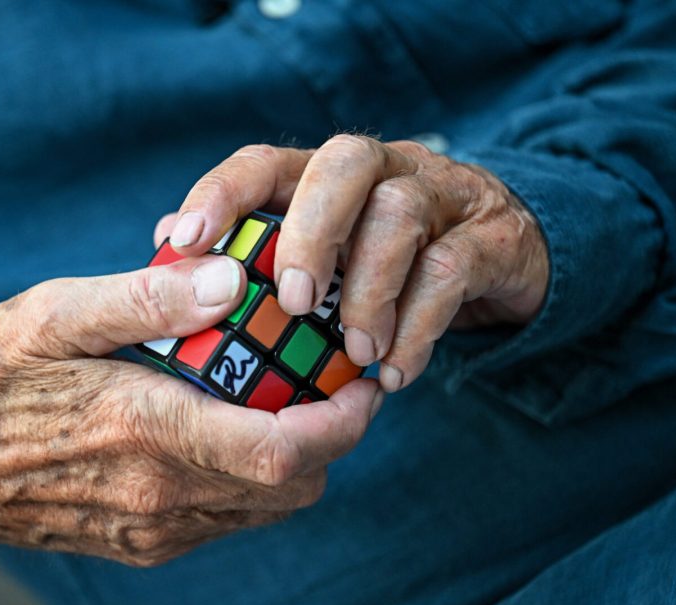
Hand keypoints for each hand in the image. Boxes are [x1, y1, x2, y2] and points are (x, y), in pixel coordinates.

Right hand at [0, 256, 381, 565]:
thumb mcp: (54, 313)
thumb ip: (146, 298)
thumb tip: (236, 281)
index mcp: (147, 431)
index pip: (285, 450)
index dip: (344, 420)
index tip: (361, 379)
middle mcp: (159, 496)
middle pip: (293, 487)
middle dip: (330, 436)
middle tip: (325, 377)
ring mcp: (151, 530)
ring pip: (265, 508)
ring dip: (292, 458)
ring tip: (279, 397)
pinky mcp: (140, 544)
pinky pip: (226, 519)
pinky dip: (249, 479)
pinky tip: (223, 429)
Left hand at [157, 137, 549, 391]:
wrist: (505, 260)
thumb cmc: (388, 261)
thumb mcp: (323, 253)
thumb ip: (254, 248)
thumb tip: (170, 247)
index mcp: (328, 174)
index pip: (267, 161)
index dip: (222, 193)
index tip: (185, 242)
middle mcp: (387, 169)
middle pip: (345, 161)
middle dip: (311, 232)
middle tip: (293, 300)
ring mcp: (444, 196)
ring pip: (401, 214)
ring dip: (369, 291)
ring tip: (356, 355)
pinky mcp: (491, 238)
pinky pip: (452, 270)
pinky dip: (419, 327)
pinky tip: (395, 372)